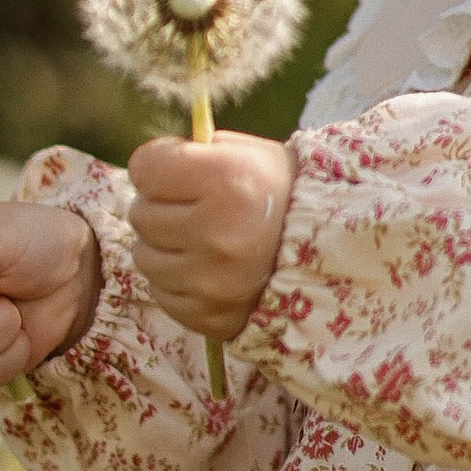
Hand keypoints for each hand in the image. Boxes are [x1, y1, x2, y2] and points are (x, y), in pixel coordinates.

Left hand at [125, 131, 294, 340]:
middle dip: (160, 207)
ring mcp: (211, 282)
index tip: (174, 171)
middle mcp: (217, 234)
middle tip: (191, 209)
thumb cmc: (280, 195)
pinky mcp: (208, 316)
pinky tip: (205, 270)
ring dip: (164, 246)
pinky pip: (160, 292)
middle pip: (139, 213)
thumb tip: (146, 168)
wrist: (331, 253)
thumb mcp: (248, 154)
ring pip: (144, 256)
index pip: (144, 167)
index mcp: (226, 181)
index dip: (157, 166)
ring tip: (199, 241)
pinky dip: (176, 281)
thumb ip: (193, 154)